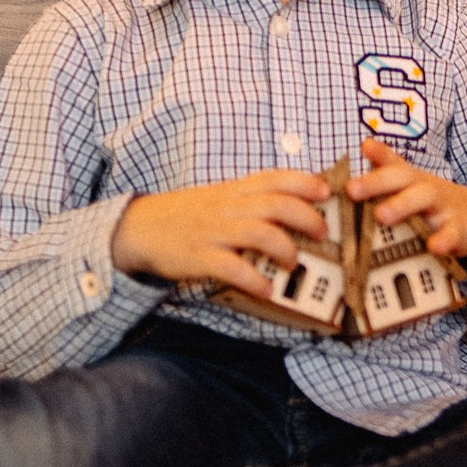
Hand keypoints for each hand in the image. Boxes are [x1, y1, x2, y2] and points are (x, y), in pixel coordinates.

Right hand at [111, 170, 330, 295]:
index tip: (327, 191)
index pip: (275, 178)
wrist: (139, 227)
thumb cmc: (191, 214)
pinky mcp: (199, 258)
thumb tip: (298, 206)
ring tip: (294, 263)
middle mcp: (228, 207)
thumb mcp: (222, 197)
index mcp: (236, 190)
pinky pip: (231, 267)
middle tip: (322, 233)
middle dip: (306, 218)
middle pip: (276, 205)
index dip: (304, 182)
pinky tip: (266, 289)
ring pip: (259, 233)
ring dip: (285, 249)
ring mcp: (213, 232)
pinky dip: (254, 279)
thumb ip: (254, 199)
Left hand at [348, 138, 466, 279]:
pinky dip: (444, 239)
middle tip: (351, 190)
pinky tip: (433, 246)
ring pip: (423, 200)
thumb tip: (365, 143)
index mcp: (411, 180)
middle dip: (376, 183)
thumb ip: (388, 164)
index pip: (390, 169)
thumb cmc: (433, 200)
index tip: (356, 165)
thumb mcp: (412, 182)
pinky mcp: (460, 229)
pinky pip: (452, 234)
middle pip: (402, 179)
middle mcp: (425, 188)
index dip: (374, 164)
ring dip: (402, 205)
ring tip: (381, 215)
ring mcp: (443, 207)